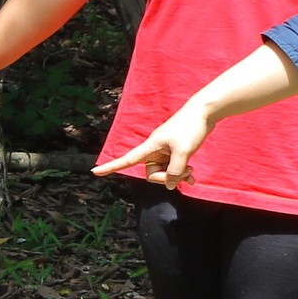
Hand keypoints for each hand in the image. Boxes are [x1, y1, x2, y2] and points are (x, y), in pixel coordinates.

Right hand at [94, 101, 212, 185]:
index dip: (111, 167)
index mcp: (150, 147)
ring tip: (191, 172)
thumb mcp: (183, 152)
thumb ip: (175, 171)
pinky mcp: (175, 151)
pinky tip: (192, 176)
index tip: (94, 172)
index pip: (127, 159)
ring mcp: (165, 151)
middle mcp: (154, 150)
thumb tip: (171, 185)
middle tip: (184, 172)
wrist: (204, 113)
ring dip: (177, 175)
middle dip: (167, 177)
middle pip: (152, 173)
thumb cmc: (190, 128)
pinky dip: (181, 173)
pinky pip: (173, 168)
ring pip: (164, 172)